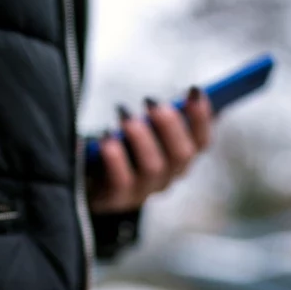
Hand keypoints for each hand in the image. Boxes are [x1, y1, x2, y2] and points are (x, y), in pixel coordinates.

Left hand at [87, 87, 213, 214]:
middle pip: (182, 155)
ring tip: (124, 114)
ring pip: (153, 168)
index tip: (194, 90)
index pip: (202, 142)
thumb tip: (182, 94)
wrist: (89, 182)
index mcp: (179, 159)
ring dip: (141, 137)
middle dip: (169, 125)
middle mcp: (167, 177)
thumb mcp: (142, 129)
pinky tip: (106, 136)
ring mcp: (143, 191)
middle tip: (150, 100)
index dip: (202, 117)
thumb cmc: (119, 146)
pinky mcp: (117, 199)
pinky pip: (121, 182)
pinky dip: (115, 158)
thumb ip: (159, 116)